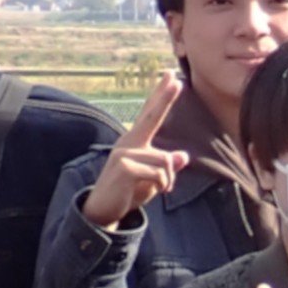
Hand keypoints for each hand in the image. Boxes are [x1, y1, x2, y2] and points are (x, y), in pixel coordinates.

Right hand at [82, 72, 190, 228]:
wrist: (104, 211)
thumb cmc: (128, 193)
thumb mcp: (152, 179)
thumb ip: (166, 166)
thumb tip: (183, 157)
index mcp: (135, 142)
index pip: (150, 114)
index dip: (160, 95)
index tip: (171, 76)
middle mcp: (128, 142)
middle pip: (150, 116)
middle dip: (164, 98)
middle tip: (176, 79)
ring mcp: (124, 153)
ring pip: (165, 161)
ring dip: (168, 179)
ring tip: (161, 189)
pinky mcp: (124, 167)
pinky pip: (159, 173)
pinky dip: (162, 185)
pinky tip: (154, 192)